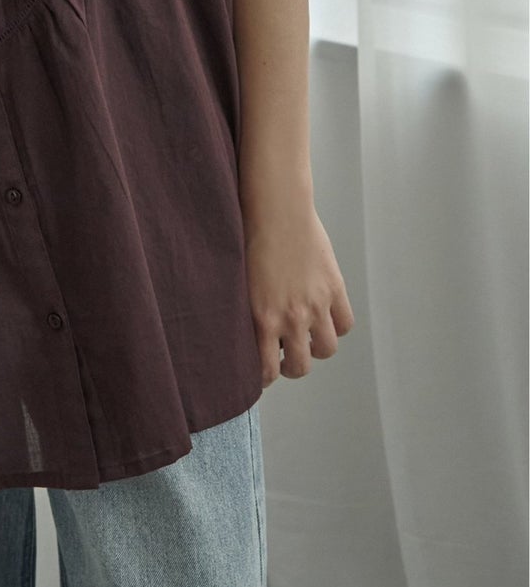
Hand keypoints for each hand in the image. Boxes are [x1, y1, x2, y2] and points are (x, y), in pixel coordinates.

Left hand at [242, 197, 354, 384]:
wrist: (275, 209)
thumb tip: (254, 334)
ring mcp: (316, 304)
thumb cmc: (249, 238)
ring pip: (325, 349)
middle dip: (291, 366)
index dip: (265, 378)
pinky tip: (324, 317)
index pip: (266, 369)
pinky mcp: (334, 289)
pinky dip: (336, 326)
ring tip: (306, 337)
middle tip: (286, 356)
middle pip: (300, 367)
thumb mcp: (241, 283)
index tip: (263, 375)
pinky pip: (344, 324)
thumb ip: (250, 312)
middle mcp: (291, 317)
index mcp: (261, 318)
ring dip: (315, 348)